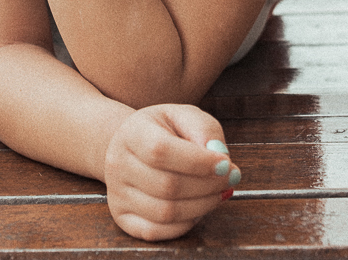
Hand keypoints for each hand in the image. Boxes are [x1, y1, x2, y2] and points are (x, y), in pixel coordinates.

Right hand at [104, 104, 239, 241]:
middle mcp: (117, 163)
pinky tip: (197, 206)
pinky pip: (155, 231)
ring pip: (165, 212)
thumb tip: (218, 156)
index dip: (198, 162)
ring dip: (202, 206)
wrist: (130, 146)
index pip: (161, 150)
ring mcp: (116, 193)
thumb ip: (203, 129)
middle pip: (167, 185)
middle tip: (231, 178)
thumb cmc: (163, 130)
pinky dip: (184, 224)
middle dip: (208, 186)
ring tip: (218, 192)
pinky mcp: (122, 216)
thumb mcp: (183, 116)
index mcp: (131, 132)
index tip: (227, 164)